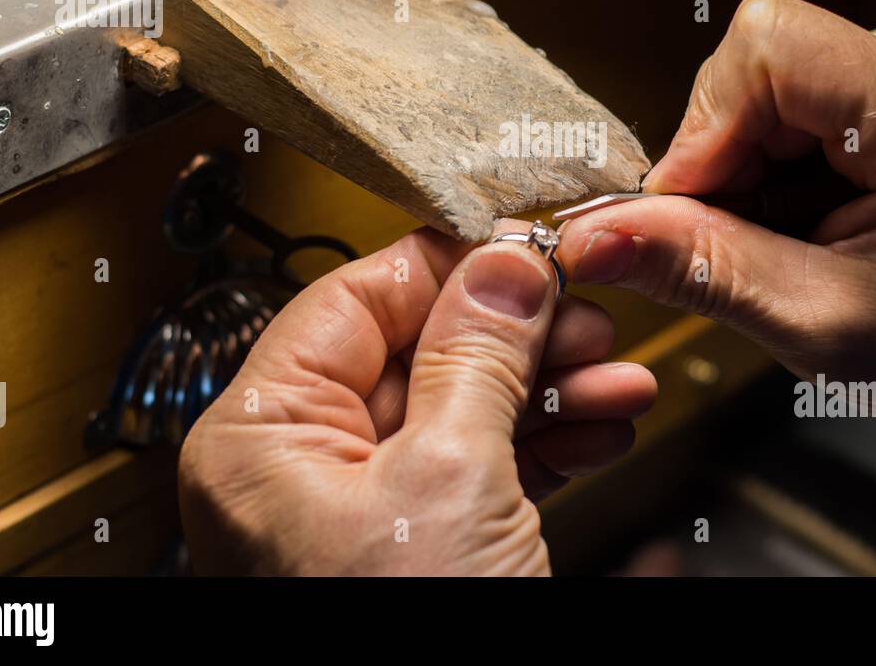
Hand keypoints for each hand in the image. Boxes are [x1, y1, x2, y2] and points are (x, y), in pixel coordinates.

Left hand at [178, 223, 655, 574]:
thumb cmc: (400, 635)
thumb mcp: (450, 478)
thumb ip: (478, 354)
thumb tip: (504, 264)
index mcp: (260, 438)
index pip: (353, 300)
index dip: (448, 264)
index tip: (524, 247)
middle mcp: (298, 470)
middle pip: (417, 352)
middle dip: (516, 332)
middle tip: (584, 312)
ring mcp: (358, 513)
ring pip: (460, 409)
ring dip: (547, 385)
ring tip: (615, 372)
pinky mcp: (413, 549)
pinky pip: (478, 467)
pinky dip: (543, 442)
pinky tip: (599, 421)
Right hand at [557, 0, 875, 508]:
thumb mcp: (822, 327)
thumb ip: (703, 269)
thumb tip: (593, 236)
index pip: (768, 45)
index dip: (703, 130)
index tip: (689, 216)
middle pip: (754, 63)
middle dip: (719, 162)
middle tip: (742, 248)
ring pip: (757, 85)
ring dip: (740, 172)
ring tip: (788, 245)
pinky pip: (783, 102)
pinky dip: (766, 170)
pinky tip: (803, 224)